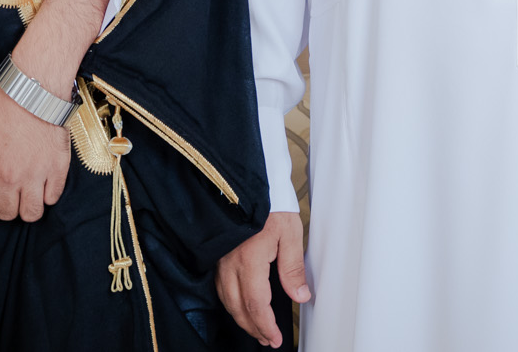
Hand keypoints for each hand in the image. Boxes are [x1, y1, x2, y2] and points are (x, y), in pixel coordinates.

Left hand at [0, 0, 108, 222]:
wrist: (34, 84)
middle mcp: (9, 178)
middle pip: (6, 213)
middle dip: (5, 204)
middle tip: (9, 190)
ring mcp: (36, 175)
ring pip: (31, 213)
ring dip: (27, 206)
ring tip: (27, 192)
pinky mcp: (58, 168)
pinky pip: (53, 197)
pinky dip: (48, 194)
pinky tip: (44, 182)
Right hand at [217, 211, 307, 347]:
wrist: (246, 181)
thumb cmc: (270, 203)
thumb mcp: (290, 233)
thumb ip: (293, 268)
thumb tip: (300, 296)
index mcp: (249, 259)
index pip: (256, 304)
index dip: (265, 325)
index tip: (275, 338)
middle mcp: (230, 263)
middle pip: (239, 307)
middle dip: (254, 328)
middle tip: (269, 340)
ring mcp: (220, 259)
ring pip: (226, 300)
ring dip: (241, 318)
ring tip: (257, 329)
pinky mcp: (217, 254)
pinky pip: (220, 287)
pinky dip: (230, 303)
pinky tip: (239, 306)